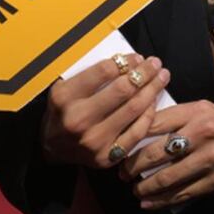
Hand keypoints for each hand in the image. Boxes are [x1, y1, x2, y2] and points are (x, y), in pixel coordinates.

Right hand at [40, 54, 170, 167]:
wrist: (51, 149)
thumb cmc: (62, 110)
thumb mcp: (64, 86)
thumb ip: (88, 73)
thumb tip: (125, 60)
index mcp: (65, 96)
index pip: (104, 71)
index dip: (126, 61)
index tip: (137, 57)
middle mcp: (79, 119)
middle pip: (123, 90)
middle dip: (144, 72)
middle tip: (155, 62)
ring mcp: (94, 140)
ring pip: (133, 109)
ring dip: (152, 89)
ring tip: (162, 76)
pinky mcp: (106, 157)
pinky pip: (136, 132)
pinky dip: (149, 114)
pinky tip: (153, 101)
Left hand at [119, 100, 213, 208]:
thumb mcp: (206, 112)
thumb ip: (178, 116)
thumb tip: (140, 124)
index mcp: (197, 111)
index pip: (156, 121)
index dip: (132, 134)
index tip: (117, 144)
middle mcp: (203, 132)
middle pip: (157, 151)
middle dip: (134, 165)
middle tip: (121, 172)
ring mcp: (211, 158)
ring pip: (168, 176)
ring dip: (146, 187)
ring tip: (134, 190)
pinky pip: (184, 193)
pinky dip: (163, 200)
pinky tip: (149, 203)